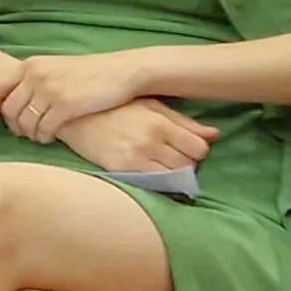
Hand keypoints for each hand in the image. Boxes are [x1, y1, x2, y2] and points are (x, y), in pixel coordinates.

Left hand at [0, 50, 154, 140]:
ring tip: (40, 136)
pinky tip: (52, 137)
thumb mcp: (55, 67)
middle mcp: (35, 76)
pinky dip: (44, 138)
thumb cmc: (90, 73)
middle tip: (23, 133)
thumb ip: (34, 79)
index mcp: (30, 65)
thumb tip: (15, 100)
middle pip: (8, 110)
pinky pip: (43, 130)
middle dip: (13, 126)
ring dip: (30, 134)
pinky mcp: (65, 106)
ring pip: (24, 123)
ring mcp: (50, 90)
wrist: (122, 71)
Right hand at [57, 98, 219, 172]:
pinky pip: (153, 184)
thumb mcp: (152, 106)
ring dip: (174, 173)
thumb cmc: (116, 106)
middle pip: (188, 165)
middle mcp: (150, 142)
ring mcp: (135, 159)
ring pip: (173, 178)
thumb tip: (215, 134)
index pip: (199, 148)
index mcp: (159, 122)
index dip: (198, 149)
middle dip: (187, 161)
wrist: (75, 116)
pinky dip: (158, 180)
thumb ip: (184, 122)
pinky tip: (150, 170)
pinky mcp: (121, 171)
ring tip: (162, 162)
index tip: (188, 146)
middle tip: (174, 154)